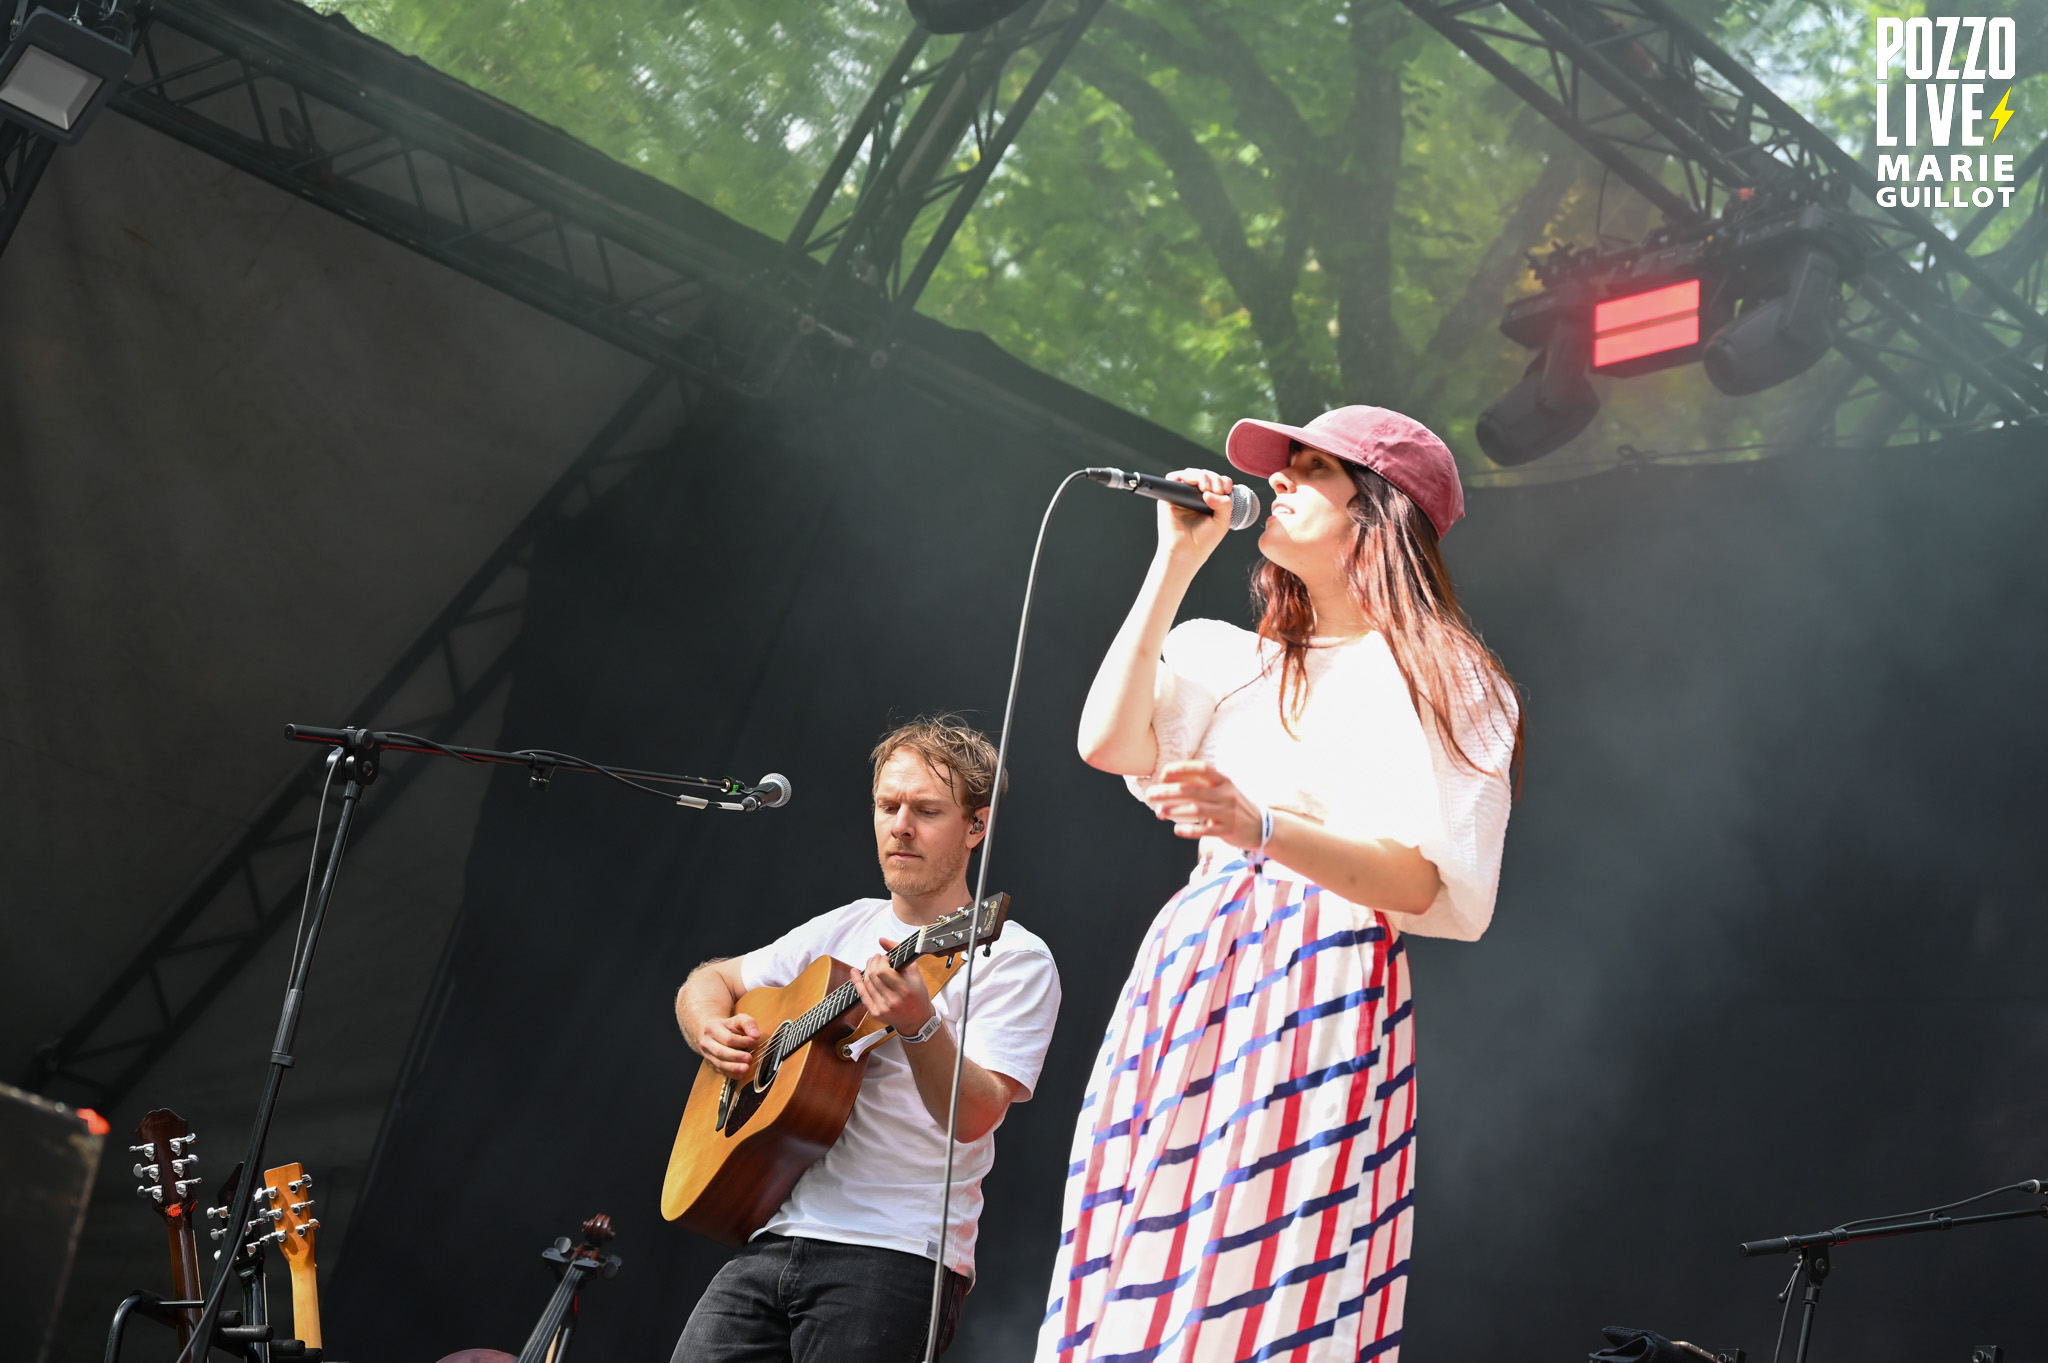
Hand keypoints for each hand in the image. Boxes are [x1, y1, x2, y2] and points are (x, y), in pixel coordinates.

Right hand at [698, 1012, 760, 1077]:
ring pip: (719, 1064)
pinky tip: (741, 1075)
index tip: (754, 1042)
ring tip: (746, 1068)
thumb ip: (748, 1024)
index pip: (727, 1038)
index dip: (742, 1041)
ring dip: (734, 1068)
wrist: (712, 1032)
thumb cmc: (728, 1026)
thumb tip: (756, 1035)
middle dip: (736, 1056)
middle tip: (749, 1058)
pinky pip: (721, 1071)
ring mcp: (707, 1055)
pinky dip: (732, 1074)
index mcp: (712, 1028)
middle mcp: (707, 1043)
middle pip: (721, 1052)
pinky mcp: (711, 1064)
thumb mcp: (739, 1019)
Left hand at [852, 937, 936, 1035]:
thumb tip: (882, 940)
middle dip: (873, 963)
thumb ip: (899, 952)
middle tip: (876, 958)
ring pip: (867, 984)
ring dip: (867, 970)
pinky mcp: (875, 1013)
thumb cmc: (918, 994)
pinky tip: (855, 972)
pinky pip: (862, 995)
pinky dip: (857, 982)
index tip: (885, 957)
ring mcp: (882, 1008)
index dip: (881, 961)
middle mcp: (893, 1001)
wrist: (917, 1020)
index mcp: (905, 990)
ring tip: (871, 964)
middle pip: (873, 976)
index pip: (883, 971)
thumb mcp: (914, 972)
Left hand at [1145, 760, 1263, 848]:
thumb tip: (1166, 787)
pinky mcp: (1229, 830)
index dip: (1181, 769)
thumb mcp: (1222, 790)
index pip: (1201, 769)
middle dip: (1169, 792)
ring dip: (1175, 810)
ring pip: (1197, 809)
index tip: (1163, 774)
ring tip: (1159, 812)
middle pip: (1193, 790)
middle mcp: (1226, 794)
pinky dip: (1189, 830)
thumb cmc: (1232, 806)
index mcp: (1224, 781)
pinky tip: (1176, 830)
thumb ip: (1199, 786)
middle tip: (1150, 795)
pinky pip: (1206, 831)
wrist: (1261, 826)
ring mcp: (1228, 812)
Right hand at [1156, 468, 1235, 565]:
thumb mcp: (1223, 521)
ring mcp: (1182, 495)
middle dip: (1214, 478)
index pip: (1217, 481)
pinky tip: (1196, 484)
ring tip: (1207, 488)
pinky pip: (1174, 477)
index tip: (1227, 490)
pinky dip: (1186, 476)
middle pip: (1205, 474)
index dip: (1223, 481)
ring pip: (1191, 473)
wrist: (1187, 552)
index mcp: (1209, 501)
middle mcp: (1194, 496)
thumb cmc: (1204, 540)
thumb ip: (1225, 504)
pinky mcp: (1168, 497)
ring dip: (1203, 475)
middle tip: (1218, 490)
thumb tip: (1210, 492)